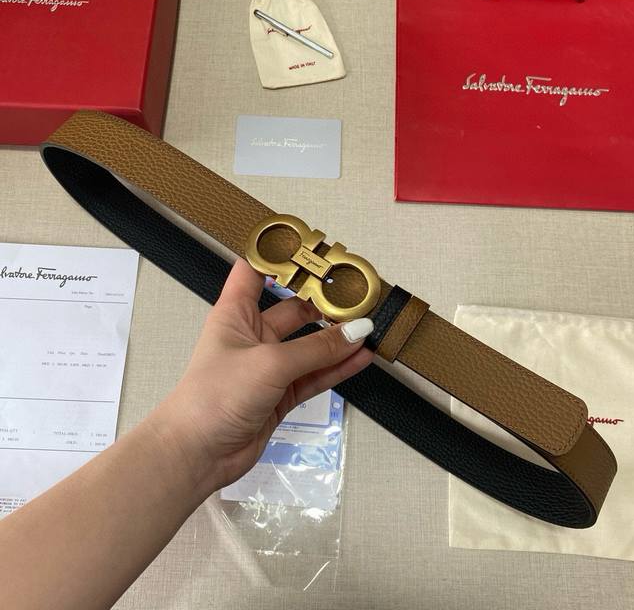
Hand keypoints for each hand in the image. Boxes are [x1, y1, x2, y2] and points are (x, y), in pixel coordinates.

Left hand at [153, 259, 373, 498]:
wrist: (198, 453)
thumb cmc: (212, 397)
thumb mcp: (269, 363)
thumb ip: (317, 349)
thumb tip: (355, 331)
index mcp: (235, 314)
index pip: (255, 272)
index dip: (280, 258)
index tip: (312, 250)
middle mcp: (252, 336)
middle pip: (293, 309)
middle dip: (322, 303)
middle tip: (354, 296)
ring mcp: (269, 366)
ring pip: (310, 346)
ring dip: (336, 339)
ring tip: (366, 327)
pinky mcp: (281, 394)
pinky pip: (315, 375)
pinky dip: (338, 368)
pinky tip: (360, 357)